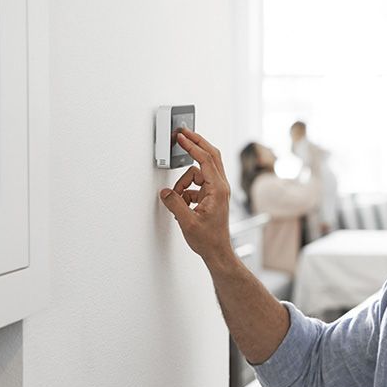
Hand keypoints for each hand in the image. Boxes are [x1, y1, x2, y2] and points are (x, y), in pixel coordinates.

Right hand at [159, 128, 231, 263]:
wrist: (217, 251)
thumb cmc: (208, 239)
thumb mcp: (187, 221)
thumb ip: (174, 203)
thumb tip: (165, 191)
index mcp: (218, 189)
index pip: (205, 160)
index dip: (192, 146)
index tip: (182, 136)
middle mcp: (221, 187)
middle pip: (210, 156)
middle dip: (196, 144)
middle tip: (183, 134)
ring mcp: (217, 191)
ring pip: (199, 173)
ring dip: (185, 183)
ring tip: (180, 202)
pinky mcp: (212, 196)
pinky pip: (196, 185)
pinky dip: (186, 191)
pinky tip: (184, 207)